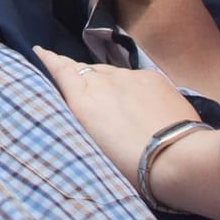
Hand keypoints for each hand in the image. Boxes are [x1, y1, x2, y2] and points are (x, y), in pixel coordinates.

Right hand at [32, 46, 200, 179]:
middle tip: (86, 96)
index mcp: (82, 101)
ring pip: (112, 75)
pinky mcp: (153, 77)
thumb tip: (78, 107)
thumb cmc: (130, 168)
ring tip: (118, 107)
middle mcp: (102, 81)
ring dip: (110, 86)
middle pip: (87, 72)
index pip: (60, 70)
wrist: (178, 161)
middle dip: (83, 79)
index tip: (40, 51)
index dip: (49, 59)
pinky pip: (135, 78)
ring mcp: (129, 76)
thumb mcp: (90, 147)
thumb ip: (79, 120)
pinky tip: (142, 106)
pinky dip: (132, 88)